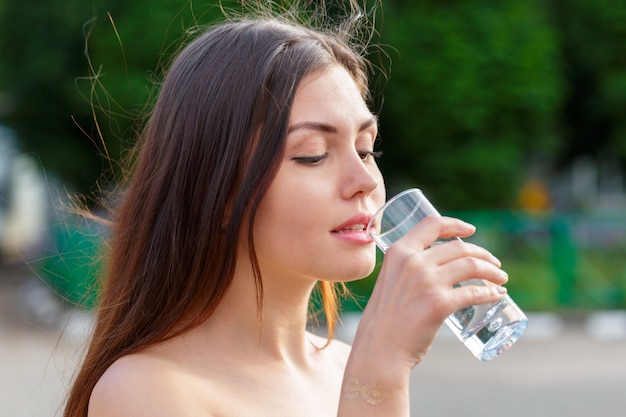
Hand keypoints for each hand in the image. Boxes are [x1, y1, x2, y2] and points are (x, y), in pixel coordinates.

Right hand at [354, 215, 507, 369]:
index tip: (471, 230)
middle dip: (483, 254)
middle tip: (494, 264)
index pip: (432, 224)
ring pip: (471, 266)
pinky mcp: (439, 304)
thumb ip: (407, 269)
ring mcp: (427, 282)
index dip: (455, 224)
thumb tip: (436, 266)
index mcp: (399, 252)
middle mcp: (413, 262)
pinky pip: (474, 293)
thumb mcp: (390, 281)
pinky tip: (498, 295)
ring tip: (500, 279)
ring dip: (492, 272)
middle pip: (459, 247)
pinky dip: (491, 293)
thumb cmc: (385, 320)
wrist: (380, 349)